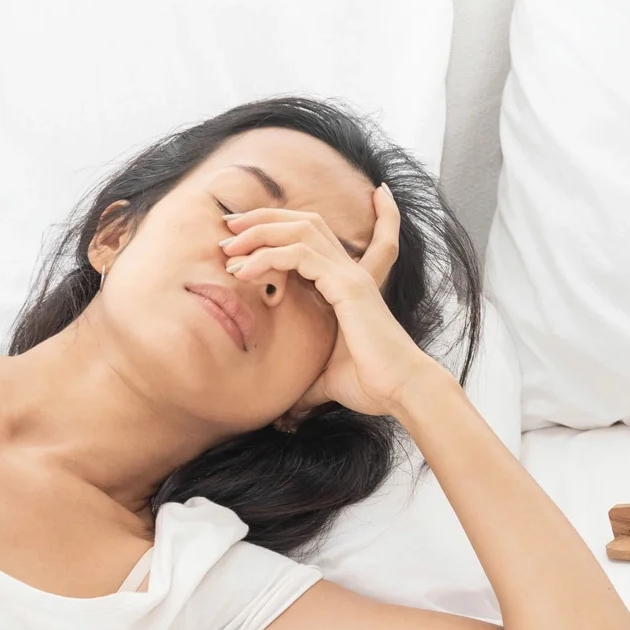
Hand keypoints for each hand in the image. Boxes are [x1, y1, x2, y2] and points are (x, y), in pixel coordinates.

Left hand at [219, 184, 437, 416]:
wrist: (401, 390)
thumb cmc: (371, 385)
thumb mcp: (326, 379)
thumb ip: (306, 386)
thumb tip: (288, 411)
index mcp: (345, 284)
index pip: (318, 236)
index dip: (282, 224)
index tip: (243, 232)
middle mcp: (348, 272)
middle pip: (304, 221)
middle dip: (263, 218)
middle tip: (229, 225)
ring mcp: (349, 275)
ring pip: (299, 229)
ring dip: (259, 232)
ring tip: (228, 247)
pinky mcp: (345, 286)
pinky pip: (298, 255)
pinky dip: (267, 257)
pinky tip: (243, 272)